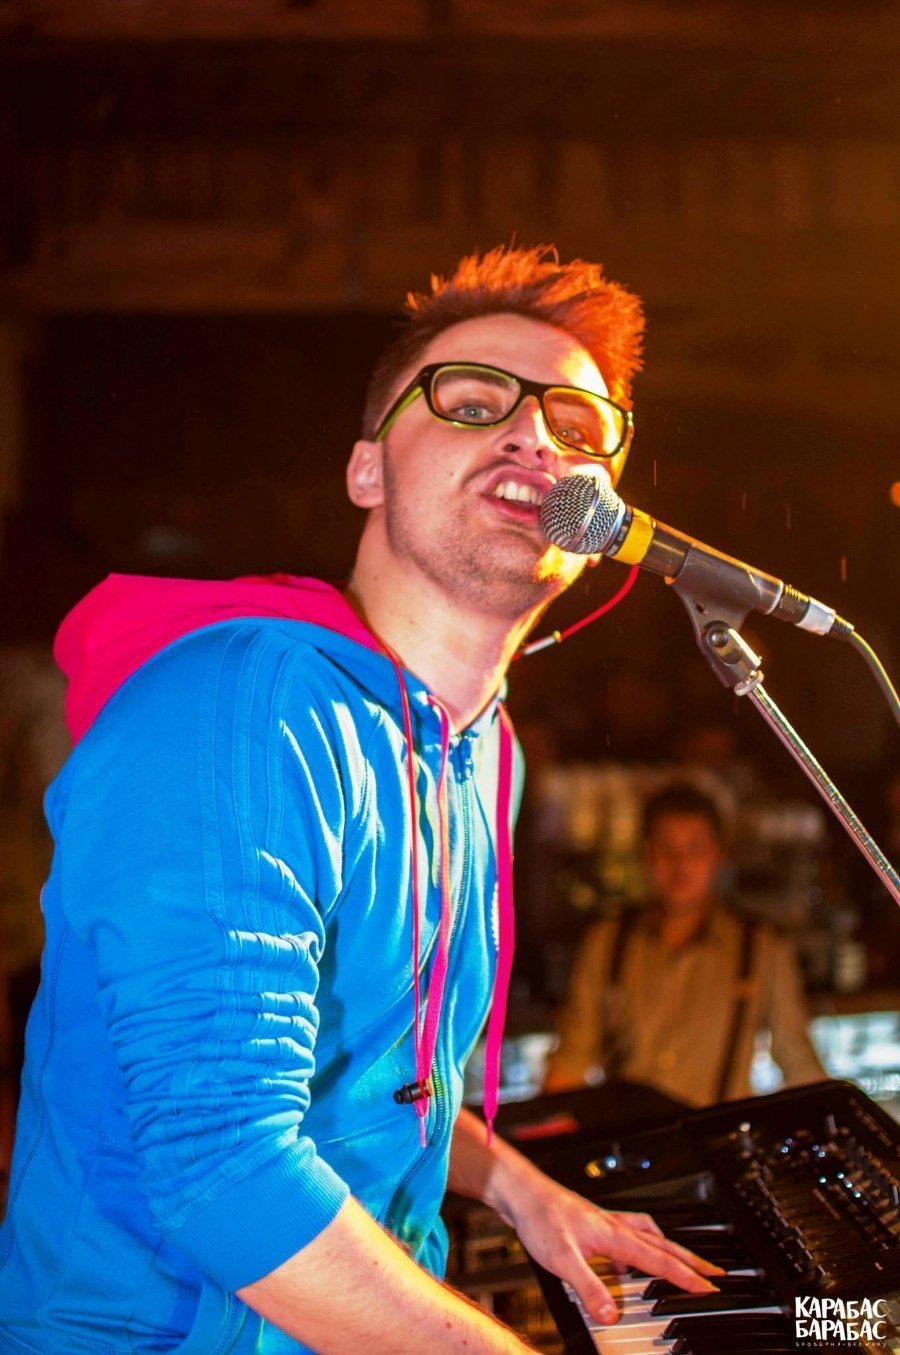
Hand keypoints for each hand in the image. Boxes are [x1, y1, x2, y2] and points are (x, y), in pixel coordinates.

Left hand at [500, 1169, 721, 1327]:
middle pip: (664, 1244)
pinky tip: (633, 1255)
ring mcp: (606, 1222)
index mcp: (615, 1236)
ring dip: (672, 1248)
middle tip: (715, 1272)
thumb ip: (589, 1289)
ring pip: (650, 1235)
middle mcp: (616, 1226)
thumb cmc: (541, 1219)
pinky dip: (644, 1241)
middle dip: (691, 1259)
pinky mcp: (595, 1222)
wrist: (522, 1193)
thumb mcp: (563, 1261)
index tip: (710, 1287)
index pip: (659, 1260)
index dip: (686, 1276)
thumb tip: (612, 1315)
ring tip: (685, 1261)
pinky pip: (632, 1231)